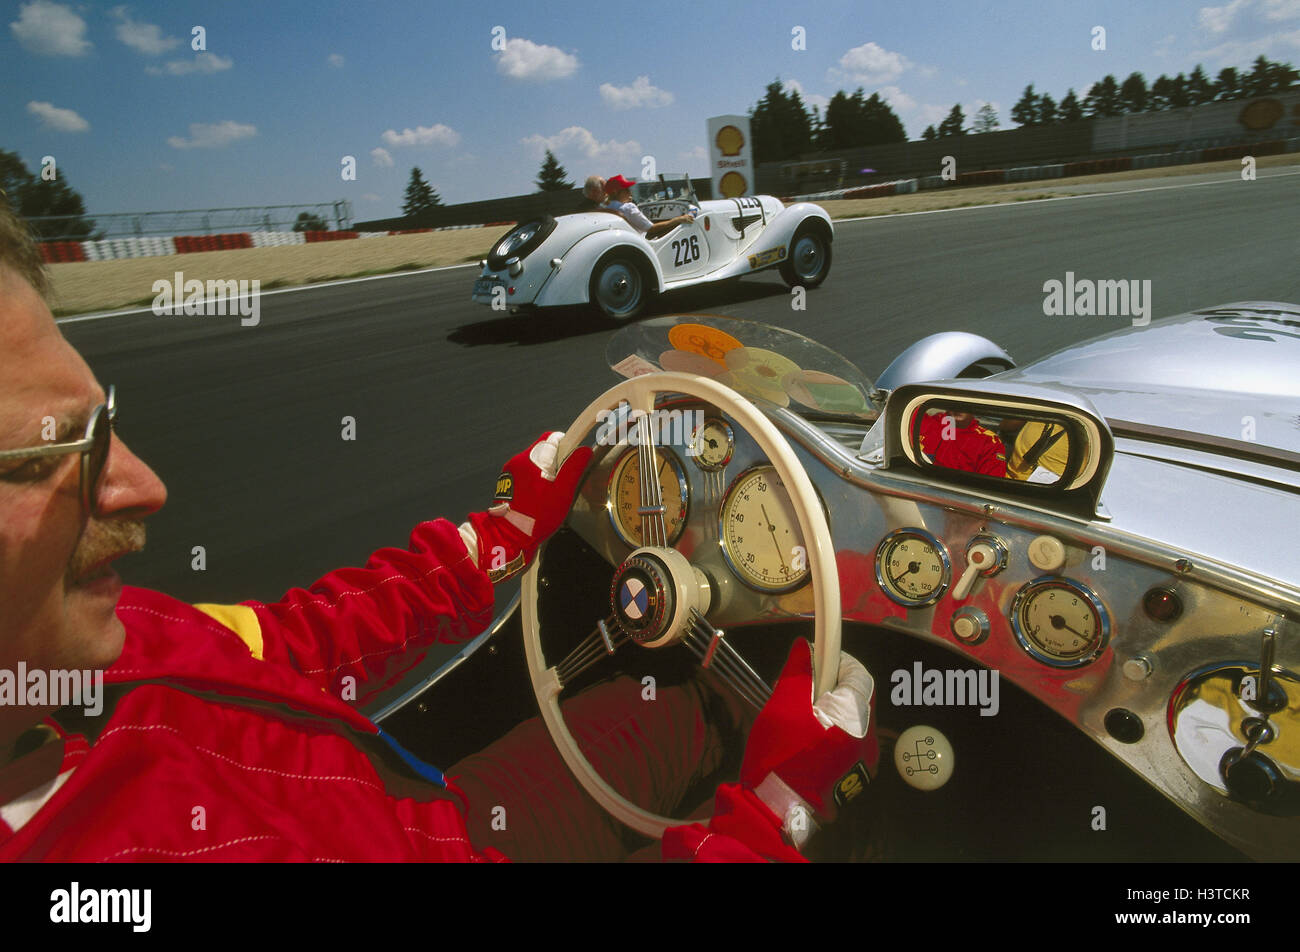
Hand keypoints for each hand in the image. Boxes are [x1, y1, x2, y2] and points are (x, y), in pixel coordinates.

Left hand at [464, 432, 591, 582]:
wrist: (509, 537)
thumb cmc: (536, 516)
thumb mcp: (562, 492)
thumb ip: (574, 468)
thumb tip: (585, 450)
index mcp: (530, 459)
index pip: (552, 438)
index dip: (567, 446)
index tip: (573, 461)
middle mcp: (518, 461)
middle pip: (544, 450)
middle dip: (557, 463)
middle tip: (563, 484)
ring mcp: (511, 472)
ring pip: (535, 463)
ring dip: (546, 474)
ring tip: (551, 495)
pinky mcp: (508, 483)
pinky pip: (527, 475)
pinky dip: (536, 482)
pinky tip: (539, 499)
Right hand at [740, 640, 877, 839]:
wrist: (776, 811)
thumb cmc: (779, 756)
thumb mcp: (783, 706)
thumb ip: (798, 671)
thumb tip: (804, 645)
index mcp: (854, 720)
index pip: (860, 676)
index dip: (839, 662)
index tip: (816, 661)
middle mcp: (868, 740)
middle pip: (857, 697)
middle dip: (831, 687)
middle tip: (801, 692)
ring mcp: (863, 761)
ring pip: (852, 719)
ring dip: (830, 710)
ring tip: (799, 717)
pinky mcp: (854, 775)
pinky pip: (848, 740)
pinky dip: (832, 732)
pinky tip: (806, 740)